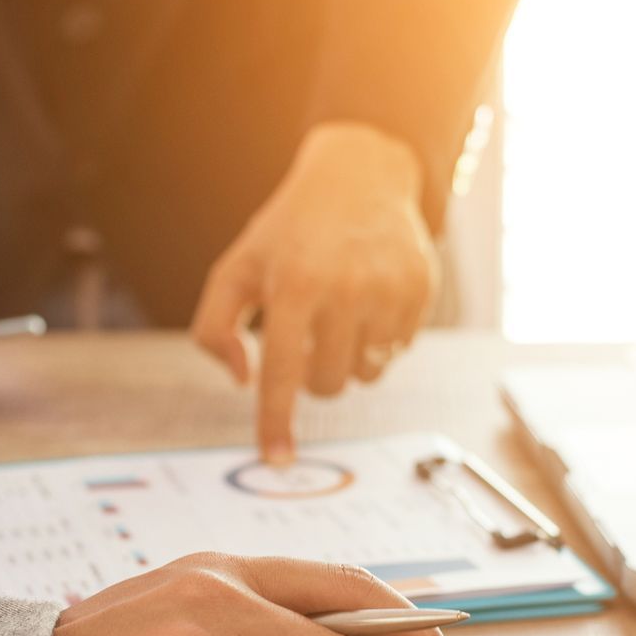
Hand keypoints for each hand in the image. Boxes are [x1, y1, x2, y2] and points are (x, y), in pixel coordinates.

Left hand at [192, 122, 437, 463]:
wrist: (358, 177)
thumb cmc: (287, 233)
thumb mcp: (236, 267)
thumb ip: (214, 326)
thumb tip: (241, 379)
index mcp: (294, 284)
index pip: (280, 373)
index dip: (276, 421)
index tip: (275, 459)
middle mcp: (347, 288)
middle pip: (327, 384)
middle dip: (312, 374)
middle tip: (306, 337)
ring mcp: (390, 289)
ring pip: (367, 375)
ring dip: (347, 360)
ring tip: (339, 315)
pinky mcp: (421, 290)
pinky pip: (398, 353)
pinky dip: (378, 341)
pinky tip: (368, 302)